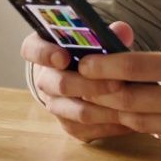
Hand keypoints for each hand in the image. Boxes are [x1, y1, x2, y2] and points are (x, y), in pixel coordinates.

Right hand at [20, 21, 136, 142]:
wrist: (87, 75)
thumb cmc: (91, 50)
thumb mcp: (95, 37)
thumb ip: (107, 32)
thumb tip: (122, 31)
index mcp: (43, 49)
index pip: (32, 49)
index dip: (45, 54)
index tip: (64, 57)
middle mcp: (44, 79)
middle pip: (58, 84)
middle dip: (88, 84)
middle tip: (116, 83)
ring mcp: (54, 104)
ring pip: (73, 111)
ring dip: (102, 108)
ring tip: (128, 103)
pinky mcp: (68, 124)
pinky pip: (84, 129)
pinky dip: (107, 125)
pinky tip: (128, 120)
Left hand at [78, 26, 160, 157]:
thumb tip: (158, 46)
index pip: (136, 66)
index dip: (105, 65)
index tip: (86, 62)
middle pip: (128, 98)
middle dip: (99, 91)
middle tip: (79, 84)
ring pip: (138, 120)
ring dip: (119, 108)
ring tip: (104, 96)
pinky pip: (158, 134)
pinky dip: (147, 122)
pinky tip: (142, 110)